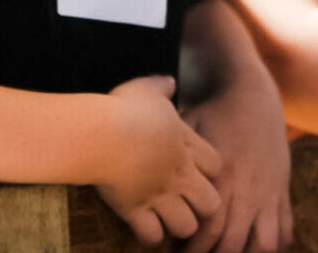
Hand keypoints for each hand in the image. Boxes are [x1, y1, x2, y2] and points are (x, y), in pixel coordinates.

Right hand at [96, 75, 222, 245]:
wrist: (100, 132)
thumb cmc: (123, 108)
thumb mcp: (146, 89)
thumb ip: (162, 87)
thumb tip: (170, 82)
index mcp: (185, 145)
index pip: (217, 166)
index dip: (208, 171)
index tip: (192, 167)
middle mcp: (178, 175)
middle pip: (211, 203)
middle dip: (201, 206)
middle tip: (184, 200)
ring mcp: (158, 195)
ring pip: (186, 226)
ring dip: (177, 224)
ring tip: (164, 217)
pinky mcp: (135, 210)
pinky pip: (152, 236)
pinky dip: (148, 234)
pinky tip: (140, 224)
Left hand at [180, 86, 292, 252]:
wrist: (251, 92)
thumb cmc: (211, 112)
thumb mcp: (188, 131)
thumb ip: (177, 159)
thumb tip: (150, 182)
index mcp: (223, 177)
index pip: (208, 228)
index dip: (192, 248)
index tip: (175, 251)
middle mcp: (248, 189)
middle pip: (234, 242)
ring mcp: (268, 192)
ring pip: (265, 242)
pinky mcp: (281, 190)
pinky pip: (285, 228)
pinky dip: (273, 243)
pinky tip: (253, 246)